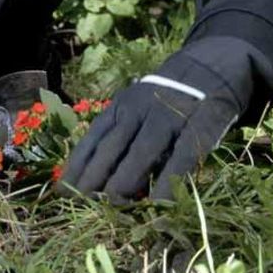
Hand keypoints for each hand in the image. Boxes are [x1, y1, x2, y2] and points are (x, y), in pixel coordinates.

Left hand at [58, 37, 268, 202]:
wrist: (211, 65)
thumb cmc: (166, 98)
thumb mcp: (137, 107)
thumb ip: (121, 135)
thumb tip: (94, 179)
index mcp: (121, 106)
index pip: (93, 138)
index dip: (77, 167)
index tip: (61, 192)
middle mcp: (140, 110)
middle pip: (111, 147)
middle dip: (94, 177)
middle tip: (81, 205)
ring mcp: (169, 116)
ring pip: (141, 151)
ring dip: (125, 180)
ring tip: (111, 207)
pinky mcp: (200, 125)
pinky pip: (182, 157)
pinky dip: (170, 181)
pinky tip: (159, 204)